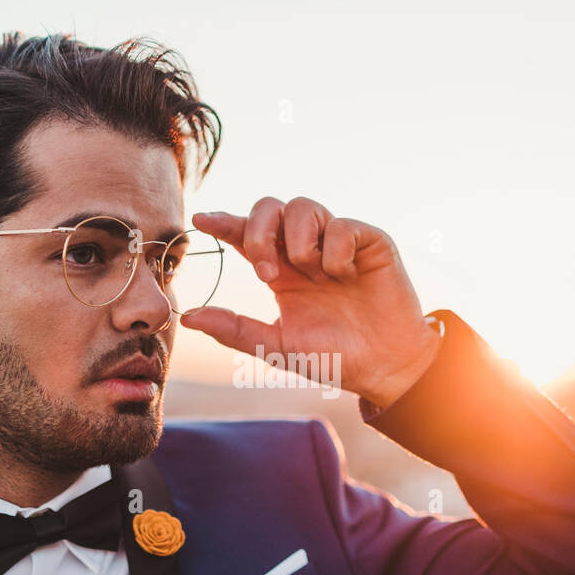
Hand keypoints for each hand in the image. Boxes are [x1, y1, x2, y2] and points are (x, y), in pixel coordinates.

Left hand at [180, 197, 441, 409]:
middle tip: (265, 270)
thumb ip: (236, 330)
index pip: (246, 235)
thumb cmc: (334, 358)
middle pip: (270, 208)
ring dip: (299, 240)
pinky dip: (336, 250)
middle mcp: (306, 251)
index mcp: (281, 271)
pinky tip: (346, 277)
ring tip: (313, 274)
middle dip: (259, 230)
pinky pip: (343, 225)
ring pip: (304, 206)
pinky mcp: (369, 241)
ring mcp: (337, 243)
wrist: (385, 368)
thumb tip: (189, 317)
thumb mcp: (278, 347)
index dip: (225, 223)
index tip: (201, 220)